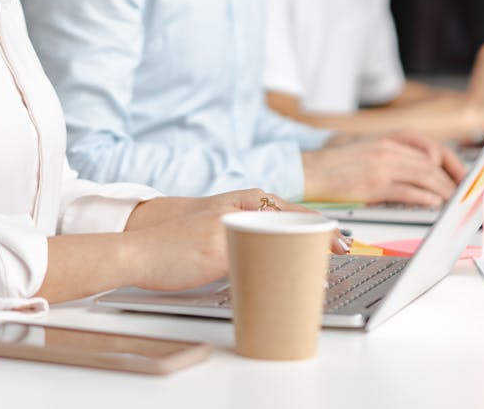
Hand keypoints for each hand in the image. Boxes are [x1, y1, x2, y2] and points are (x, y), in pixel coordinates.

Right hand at [125, 190, 348, 284]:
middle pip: (292, 222)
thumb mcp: (216, 227)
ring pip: (279, 240)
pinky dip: (277, 273)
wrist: (138, 248)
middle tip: (345, 253)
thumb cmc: (177, 243)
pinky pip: (255, 262)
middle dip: (321, 238)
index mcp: (239, 200)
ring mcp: (229, 228)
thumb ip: (244, 230)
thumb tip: (276, 248)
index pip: (291, 209)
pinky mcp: (217, 250)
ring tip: (324, 272)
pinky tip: (291, 284)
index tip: (342, 241)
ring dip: (305, 257)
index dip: (320, 225)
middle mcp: (238, 208)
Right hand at [302, 132, 465, 207]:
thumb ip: (393, 154)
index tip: (461, 173)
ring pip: (424, 175)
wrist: (309, 169)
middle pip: (431, 162)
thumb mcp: (367, 148)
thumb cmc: (335, 164)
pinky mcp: (373, 184)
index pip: (429, 147)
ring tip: (452, 201)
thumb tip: (421, 169)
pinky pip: (407, 191)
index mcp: (387, 139)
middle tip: (461, 192)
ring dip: (443, 189)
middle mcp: (387, 149)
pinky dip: (424, 198)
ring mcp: (381, 166)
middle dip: (451, 178)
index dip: (450, 161)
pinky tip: (433, 204)